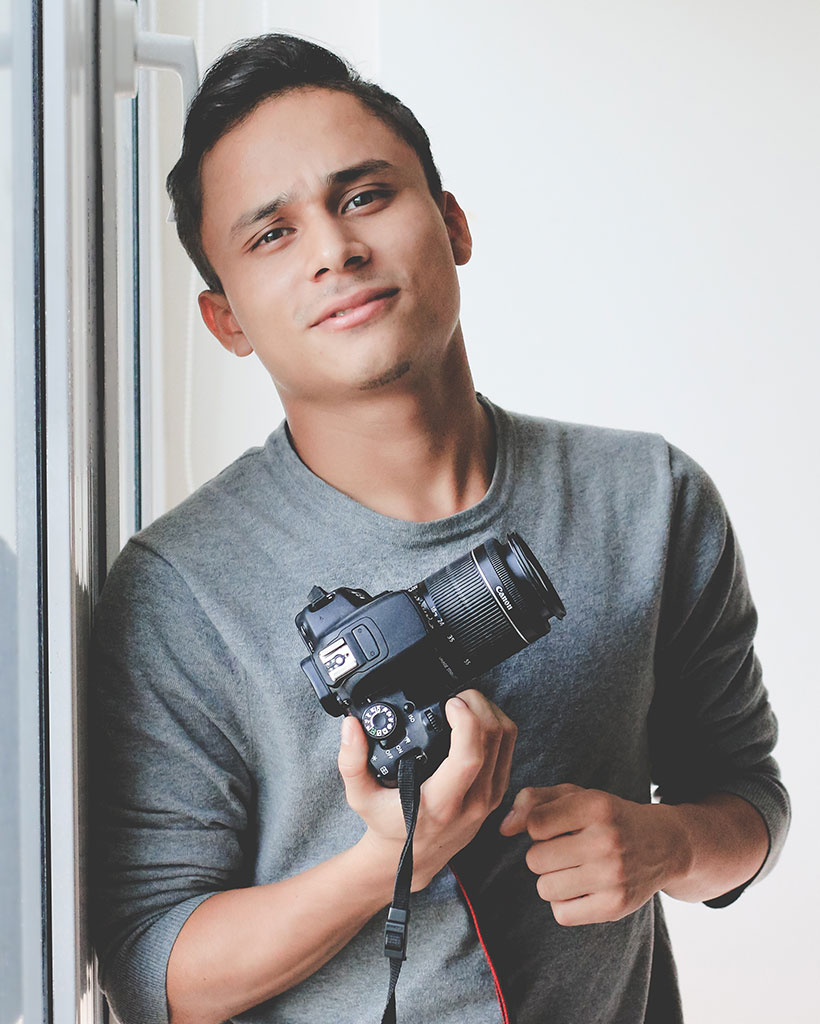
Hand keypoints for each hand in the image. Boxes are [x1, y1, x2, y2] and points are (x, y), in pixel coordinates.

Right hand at [338, 689, 516, 890]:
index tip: (449, 702)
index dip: (465, 722)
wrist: (413, 859)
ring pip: (507, 741)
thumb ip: (351, 761)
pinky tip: (474, 721)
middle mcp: (472, 803)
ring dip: (489, 712)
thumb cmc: (389, 826)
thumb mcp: (360, 797)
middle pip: (494, 740)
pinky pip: (508, 750)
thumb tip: (351, 726)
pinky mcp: (498, 793)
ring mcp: (490, 798)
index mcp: (440, 804)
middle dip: (478, 706)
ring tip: (465, 704)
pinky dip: (496, 727)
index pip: (468, 758)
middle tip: (455, 697)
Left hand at [499, 784, 688, 925]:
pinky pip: (562, 914)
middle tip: (566, 850)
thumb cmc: (607, 816)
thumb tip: (502, 829)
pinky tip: (582, 888)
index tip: (555, 826)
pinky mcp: (616, 907)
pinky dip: (565, 904)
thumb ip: (533, 801)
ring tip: (573, 868)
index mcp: (595, 806)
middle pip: (535, 859)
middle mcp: (606, 840)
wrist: (664, 844)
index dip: (537, 826)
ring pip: (545, 888)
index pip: (534, 824)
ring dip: (552, 880)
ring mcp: (613, 876)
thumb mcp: (575, 796)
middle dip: (543, 855)